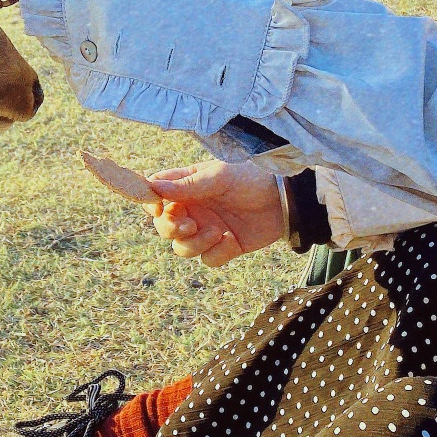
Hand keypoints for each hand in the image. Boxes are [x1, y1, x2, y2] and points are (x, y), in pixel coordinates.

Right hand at [145, 160, 285, 266]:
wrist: (285, 200)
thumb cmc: (251, 179)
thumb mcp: (218, 177)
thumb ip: (187, 185)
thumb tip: (153, 187)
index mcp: (187, 187)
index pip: (156, 196)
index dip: (152, 204)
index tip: (160, 207)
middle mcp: (193, 209)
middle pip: (164, 227)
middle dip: (172, 229)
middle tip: (190, 225)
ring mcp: (206, 229)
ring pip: (182, 248)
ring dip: (195, 243)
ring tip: (217, 232)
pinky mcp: (223, 247)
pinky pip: (208, 259)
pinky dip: (218, 253)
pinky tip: (232, 240)